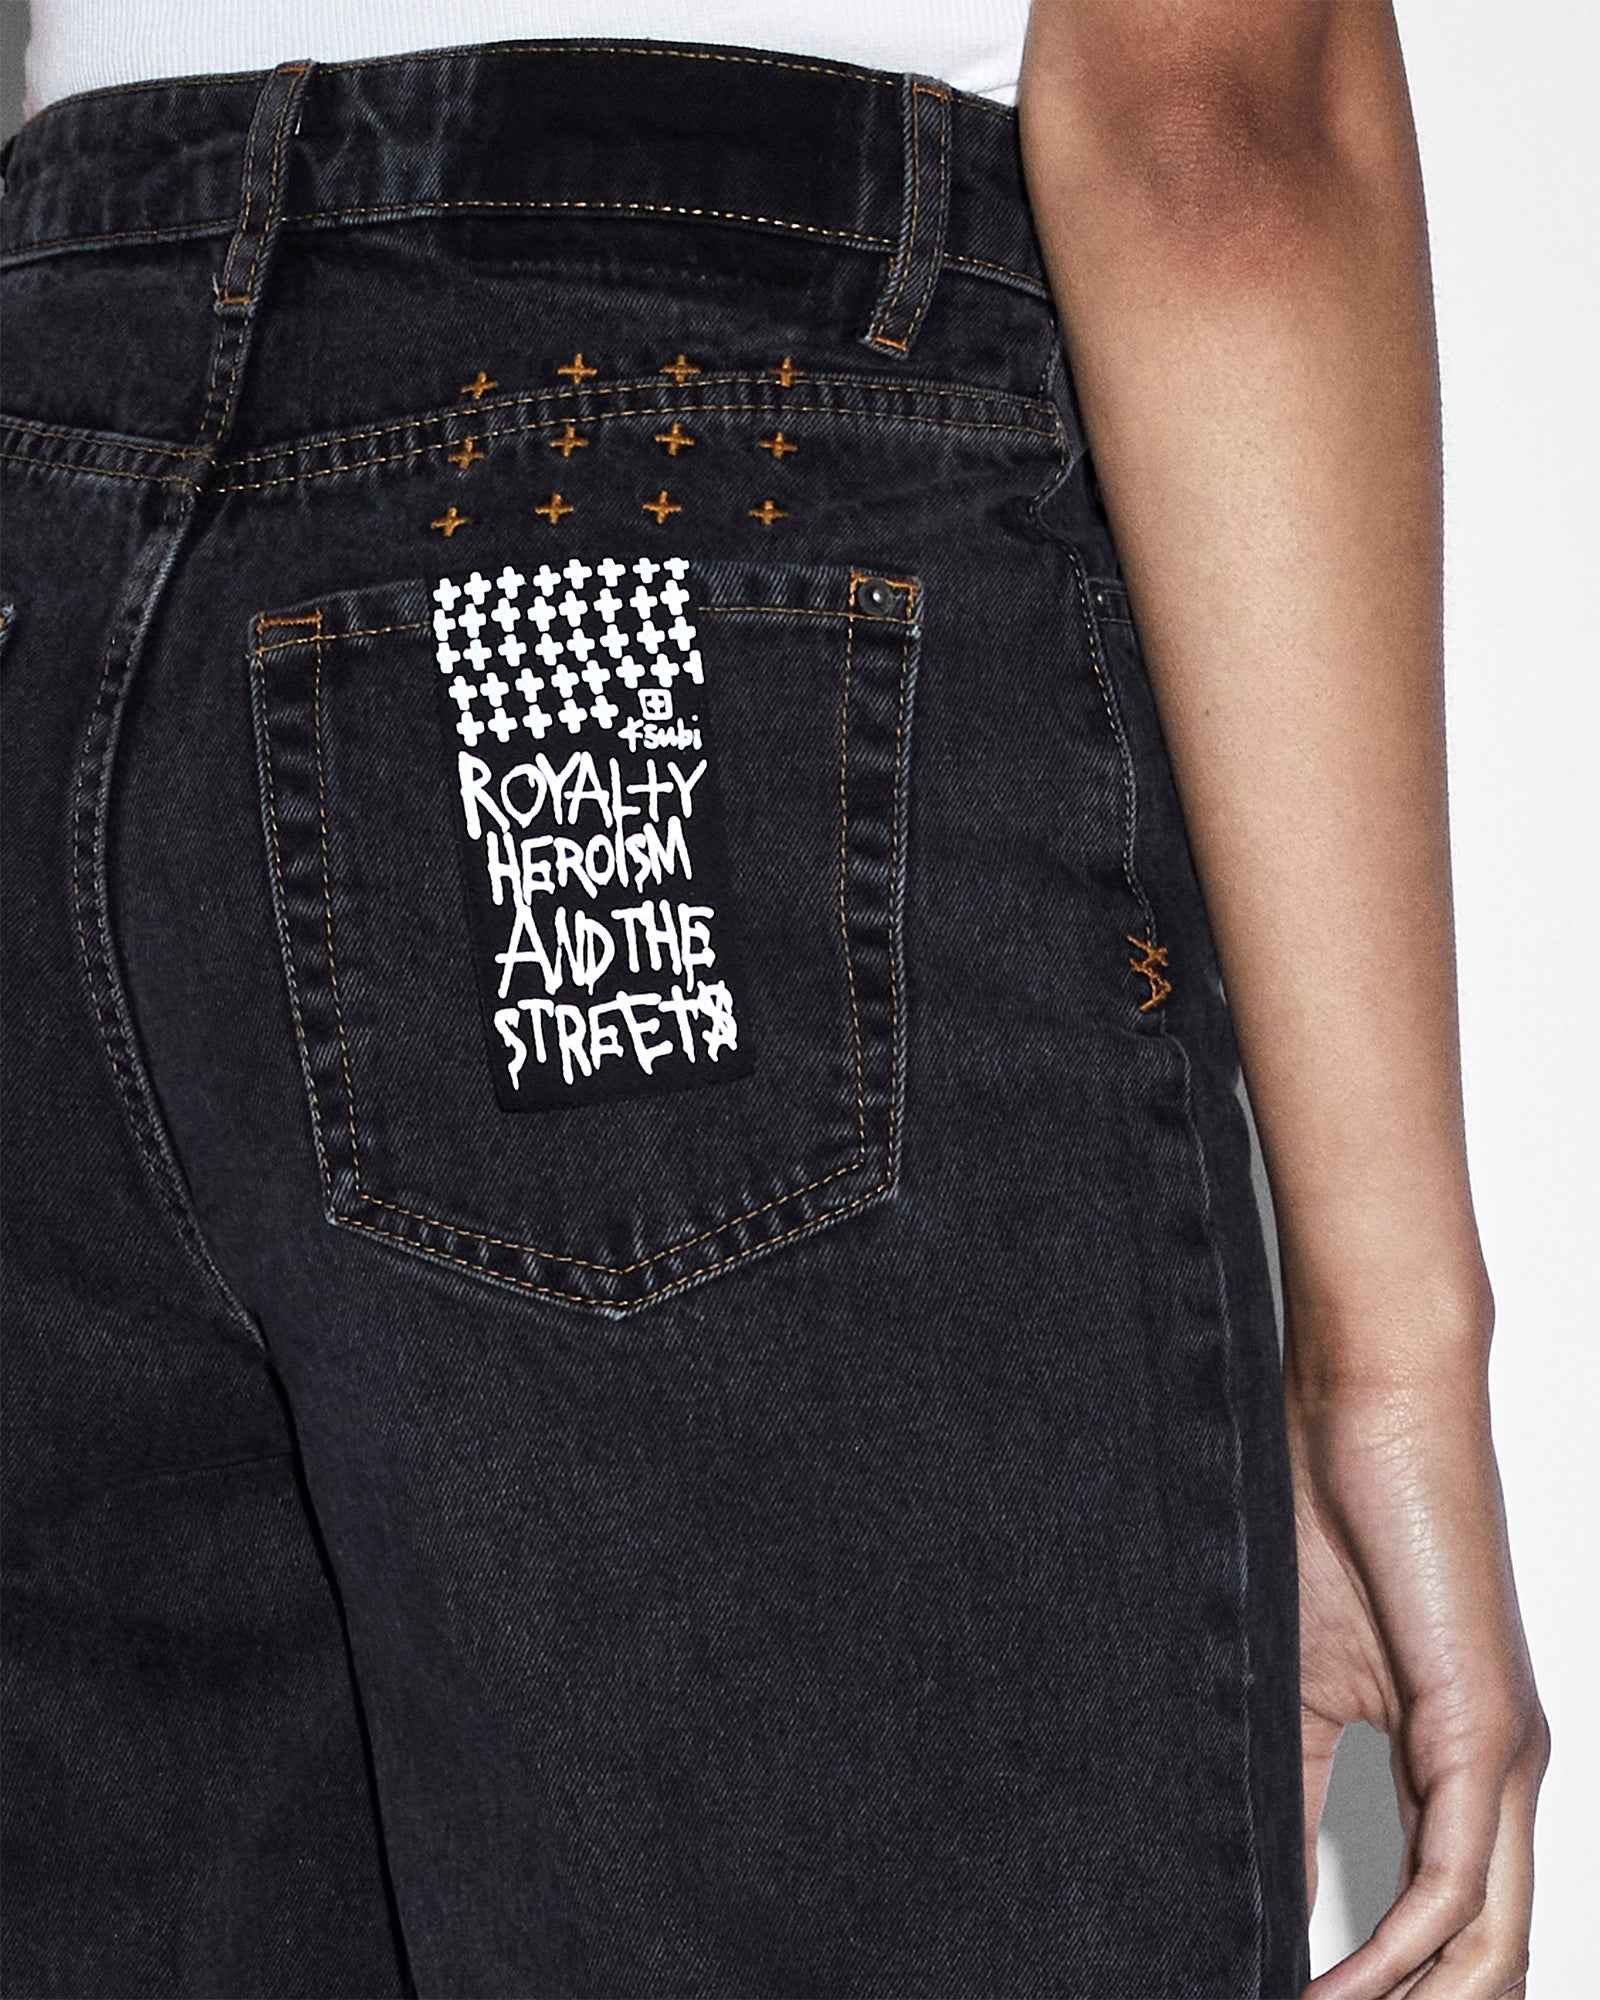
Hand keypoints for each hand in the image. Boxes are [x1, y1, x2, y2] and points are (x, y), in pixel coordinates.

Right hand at [1292, 1325, 1547, 1998]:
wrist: (1368, 1399)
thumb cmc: (1327, 1509)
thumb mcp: (1296, 1682)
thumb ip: (1290, 1793)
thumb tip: (1259, 1890)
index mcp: (1463, 1760)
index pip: (1449, 1923)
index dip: (1390, 1993)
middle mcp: (1504, 1772)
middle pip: (1486, 1962)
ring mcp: (1506, 1755)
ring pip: (1489, 1945)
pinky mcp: (1485, 1726)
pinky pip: (1456, 1878)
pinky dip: (1400, 1955)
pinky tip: (1332, 1990)